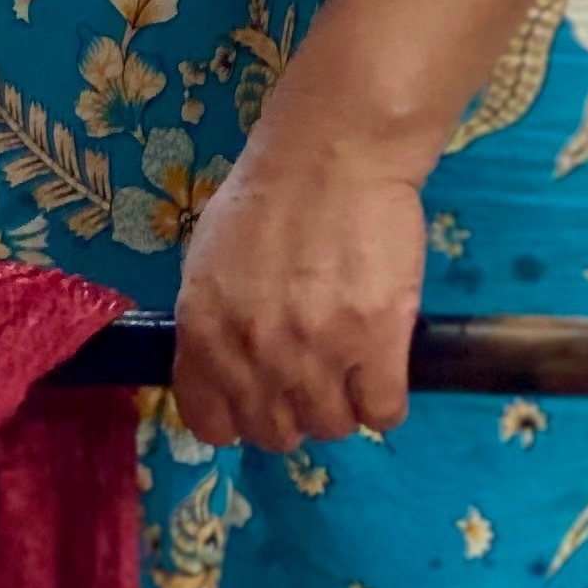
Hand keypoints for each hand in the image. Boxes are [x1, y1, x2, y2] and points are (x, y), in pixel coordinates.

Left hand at [172, 127, 429, 452]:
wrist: (333, 155)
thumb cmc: (268, 198)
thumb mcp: (207, 263)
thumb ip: (212, 326)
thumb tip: (230, 370)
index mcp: (203, 333)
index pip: (210, 423)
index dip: (238, 418)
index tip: (259, 401)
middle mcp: (253, 353)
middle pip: (275, 432)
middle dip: (294, 412)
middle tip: (313, 377)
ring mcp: (316, 353)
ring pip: (331, 427)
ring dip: (341, 406)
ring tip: (351, 367)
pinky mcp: (377, 344)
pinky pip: (381, 412)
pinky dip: (384, 401)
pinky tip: (382, 370)